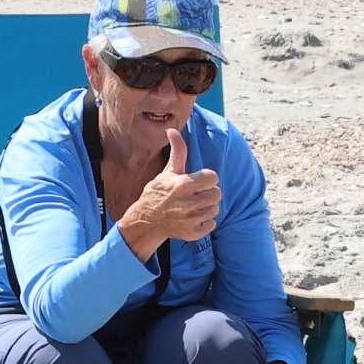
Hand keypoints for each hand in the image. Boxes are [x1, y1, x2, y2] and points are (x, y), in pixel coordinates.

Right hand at [123, 129, 219, 252]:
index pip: (213, 177)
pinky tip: (192, 217)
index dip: (206, 178)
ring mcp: (190, 220)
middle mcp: (188, 204)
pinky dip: (205, 221)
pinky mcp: (193, 233)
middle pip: (217, 193)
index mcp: (183, 185)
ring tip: (193, 205)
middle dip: (208, 192)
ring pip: (215, 209)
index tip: (197, 180)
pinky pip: (212, 224)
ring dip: (207, 206)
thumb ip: (177, 152)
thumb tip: (172, 130)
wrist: (147, 221)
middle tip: (195, 194)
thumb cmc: (158, 193)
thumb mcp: (167, 172)